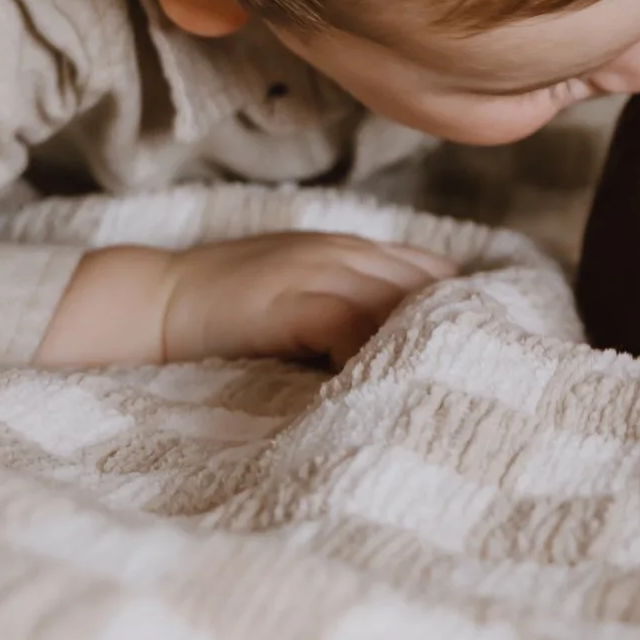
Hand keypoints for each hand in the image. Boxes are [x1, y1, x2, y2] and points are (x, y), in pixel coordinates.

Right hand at [39, 232, 453, 369]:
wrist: (150, 303)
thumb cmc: (220, 315)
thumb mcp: (295, 300)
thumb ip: (345, 313)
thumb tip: (402, 353)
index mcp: (345, 250)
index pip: (429, 271)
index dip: (460, 308)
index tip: (489, 347)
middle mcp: (340, 253)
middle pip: (426, 283)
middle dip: (458, 326)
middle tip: (488, 374)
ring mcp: (315, 271)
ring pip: (398, 300)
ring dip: (428, 341)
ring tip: (454, 389)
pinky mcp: (290, 300)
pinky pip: (353, 324)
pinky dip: (377, 354)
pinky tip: (391, 387)